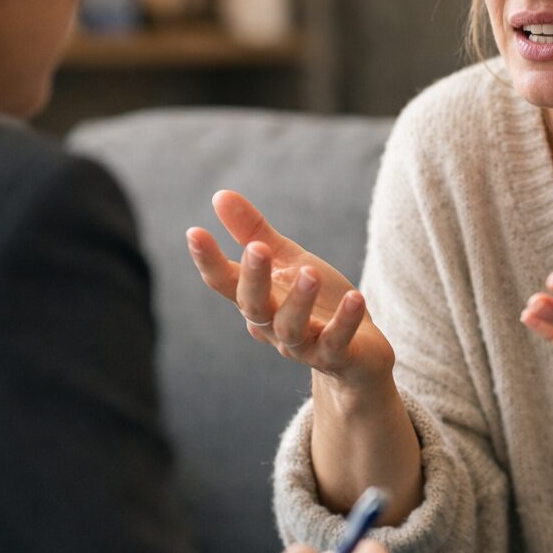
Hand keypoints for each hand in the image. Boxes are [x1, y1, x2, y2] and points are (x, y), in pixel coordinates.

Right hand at [186, 190, 394, 389]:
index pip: (224, 283)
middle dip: (253, 278)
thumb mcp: (288, 261)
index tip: (194, 232)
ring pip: (291, 328)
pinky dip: (345, 321)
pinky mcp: (336, 357)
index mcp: (258, 300)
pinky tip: (355, 297)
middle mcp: (272, 326)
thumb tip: (219, 195)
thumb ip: (254, 233)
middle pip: (253, 306)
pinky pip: (336, 342)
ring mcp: (304, 345)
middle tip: (258, 248)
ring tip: (310, 272)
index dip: (208, 260)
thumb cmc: (317, 301)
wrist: (358, 353)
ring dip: (299, 300)